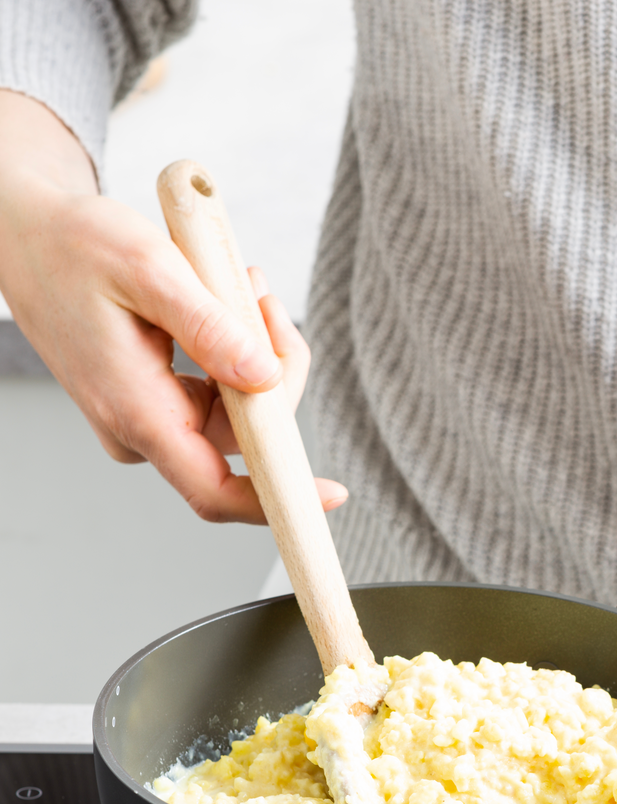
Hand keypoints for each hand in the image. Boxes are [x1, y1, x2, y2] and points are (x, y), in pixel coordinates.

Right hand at [0, 89, 346, 523]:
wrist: (28, 236)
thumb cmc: (75, 247)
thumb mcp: (150, 270)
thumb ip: (210, 329)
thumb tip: (266, 379)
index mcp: (136, 411)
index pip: (214, 489)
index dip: (276, 498)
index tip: (331, 493)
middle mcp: (143, 428)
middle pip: (247, 435)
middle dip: (276, 369)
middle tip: (263, 298)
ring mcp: (150, 417)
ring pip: (242, 408)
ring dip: (259, 351)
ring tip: (240, 284)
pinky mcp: (159, 400)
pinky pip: (223, 391)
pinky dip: (239, 349)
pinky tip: (229, 299)